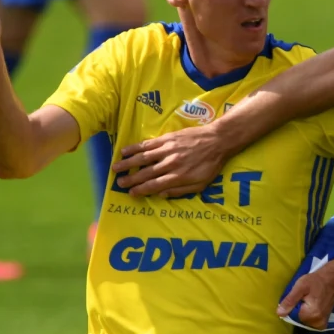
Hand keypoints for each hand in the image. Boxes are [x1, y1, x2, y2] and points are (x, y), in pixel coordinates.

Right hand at [113, 124, 233, 197]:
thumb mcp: (201, 184)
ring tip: (116, 168)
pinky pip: (148, 144)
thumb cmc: (211, 165)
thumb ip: (180, 191)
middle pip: (146, 173)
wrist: (217, 140)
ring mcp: (167, 150)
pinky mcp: (167, 138)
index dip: (141, 190)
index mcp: (179, 176)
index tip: (130, 193)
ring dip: (128, 163)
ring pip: (143, 158)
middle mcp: (170, 164)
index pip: (155, 185)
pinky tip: (125, 151)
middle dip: (131, 179)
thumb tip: (161, 195)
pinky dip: (135, 148)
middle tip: (119, 183)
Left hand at [277, 267, 333, 329]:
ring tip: (309, 301)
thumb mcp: (300, 287)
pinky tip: (312, 306)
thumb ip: (290, 301)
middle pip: (299, 320)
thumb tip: (279, 313)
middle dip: (298, 310)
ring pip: (304, 321)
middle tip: (304, 298)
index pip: (292, 316)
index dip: (293, 306)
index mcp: (311, 314)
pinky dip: (309, 316)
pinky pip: (310, 323)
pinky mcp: (324, 323)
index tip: (299, 297)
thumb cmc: (315, 281)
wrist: (332, 279)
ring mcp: (322, 323)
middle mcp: (317, 322)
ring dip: (304, 313)